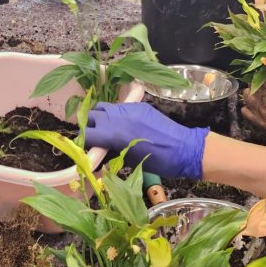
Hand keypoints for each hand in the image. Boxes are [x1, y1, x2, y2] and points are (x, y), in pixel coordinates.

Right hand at [85, 102, 207, 178]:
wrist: (182, 149)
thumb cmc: (157, 161)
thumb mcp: (129, 160)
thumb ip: (111, 152)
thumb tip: (100, 152)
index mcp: (112, 134)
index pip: (86, 134)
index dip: (83, 141)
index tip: (85, 147)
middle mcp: (116, 117)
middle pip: (90, 116)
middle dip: (89, 127)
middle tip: (94, 138)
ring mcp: (127, 108)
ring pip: (102, 107)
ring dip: (99, 117)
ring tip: (106, 128)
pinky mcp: (138, 105)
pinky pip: (119, 106)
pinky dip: (115, 114)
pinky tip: (123, 124)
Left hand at [241, 83, 265, 160]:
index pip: (265, 71)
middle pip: (254, 82)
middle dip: (261, 79)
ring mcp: (261, 112)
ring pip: (247, 95)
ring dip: (253, 91)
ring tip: (262, 91)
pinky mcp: (260, 124)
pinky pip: (245, 111)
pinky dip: (249, 106)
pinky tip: (258, 105)